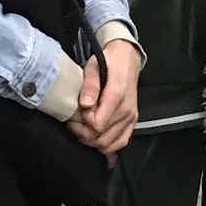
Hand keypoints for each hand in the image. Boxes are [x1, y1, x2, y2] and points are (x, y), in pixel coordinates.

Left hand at [67, 39, 139, 156]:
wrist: (127, 59)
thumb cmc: (109, 62)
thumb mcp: (94, 66)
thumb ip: (90, 85)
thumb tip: (85, 104)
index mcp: (117, 96)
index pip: (97, 124)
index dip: (82, 123)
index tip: (75, 114)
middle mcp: (126, 110)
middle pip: (102, 138)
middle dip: (84, 135)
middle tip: (74, 124)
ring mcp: (130, 118)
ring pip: (109, 144)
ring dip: (93, 141)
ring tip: (83, 129)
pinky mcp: (132, 121)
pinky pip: (121, 142)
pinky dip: (107, 145)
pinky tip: (96, 138)